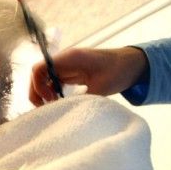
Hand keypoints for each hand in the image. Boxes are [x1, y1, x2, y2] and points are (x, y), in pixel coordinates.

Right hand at [29, 47, 147, 105]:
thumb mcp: (101, 88)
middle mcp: (65, 60)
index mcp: (70, 58)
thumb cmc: (119, 72)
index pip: (39, 68)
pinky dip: (52, 92)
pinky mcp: (72, 72)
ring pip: (44, 78)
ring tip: (52, 106)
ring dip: (44, 92)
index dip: (37, 86)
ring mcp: (67, 66)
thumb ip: (81, 99)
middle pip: (38, 74)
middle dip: (37, 91)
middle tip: (47, 107)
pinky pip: (54, 81)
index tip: (50, 100)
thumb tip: (63, 111)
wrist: (133, 64)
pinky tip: (59, 102)